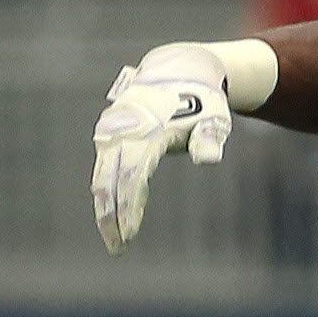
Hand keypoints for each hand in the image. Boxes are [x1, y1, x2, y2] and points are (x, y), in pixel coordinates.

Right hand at [92, 39, 272, 252]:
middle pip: (110, 180)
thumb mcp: (215, 119)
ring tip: (113, 237)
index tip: (130, 233)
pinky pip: (105, 168)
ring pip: (102, 175)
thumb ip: (210, 139)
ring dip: (105, 206)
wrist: (179, 71)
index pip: (133, 176)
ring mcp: (112, 131)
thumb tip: (209, 160)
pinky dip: (107, 191)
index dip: (129, 206)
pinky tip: (113, 215)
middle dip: (111, 215)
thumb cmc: (203, 101)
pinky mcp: (110, 134)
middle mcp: (122, 131)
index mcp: (146, 131)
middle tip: (117, 246)